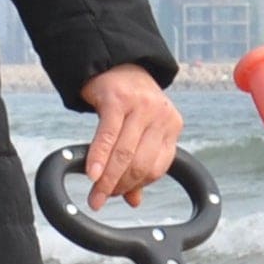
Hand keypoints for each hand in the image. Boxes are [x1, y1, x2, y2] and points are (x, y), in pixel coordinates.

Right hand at [77, 66, 181, 209]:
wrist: (114, 62)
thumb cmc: (127, 101)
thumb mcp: (140, 130)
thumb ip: (139, 164)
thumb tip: (134, 201)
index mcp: (172, 126)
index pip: (157, 168)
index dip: (135, 186)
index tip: (116, 196)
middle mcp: (161, 115)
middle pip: (141, 164)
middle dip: (119, 185)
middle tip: (101, 198)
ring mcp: (141, 106)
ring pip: (124, 154)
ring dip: (108, 178)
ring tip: (95, 192)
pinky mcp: (118, 100)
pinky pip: (108, 136)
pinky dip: (99, 158)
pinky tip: (91, 174)